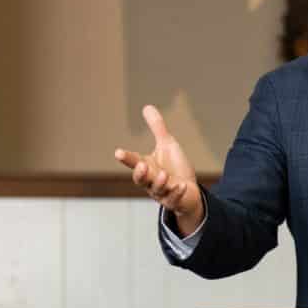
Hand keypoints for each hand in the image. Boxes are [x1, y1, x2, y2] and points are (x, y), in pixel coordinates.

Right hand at [114, 105, 203, 235]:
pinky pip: (173, 199)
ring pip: (156, 190)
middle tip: (141, 165)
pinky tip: (182, 186)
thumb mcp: (167, 144)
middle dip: (140, 174)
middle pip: (141, 180)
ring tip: (163, 174)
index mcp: (147, 167)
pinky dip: (176, 193)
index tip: (118, 152)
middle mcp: (150, 182)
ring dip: (159, 183)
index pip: (133, 162)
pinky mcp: (174, 201)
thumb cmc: (175, 167)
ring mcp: (162, 193)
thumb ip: (156, 128)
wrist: (188, 191)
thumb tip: (147, 107)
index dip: (126, 158)